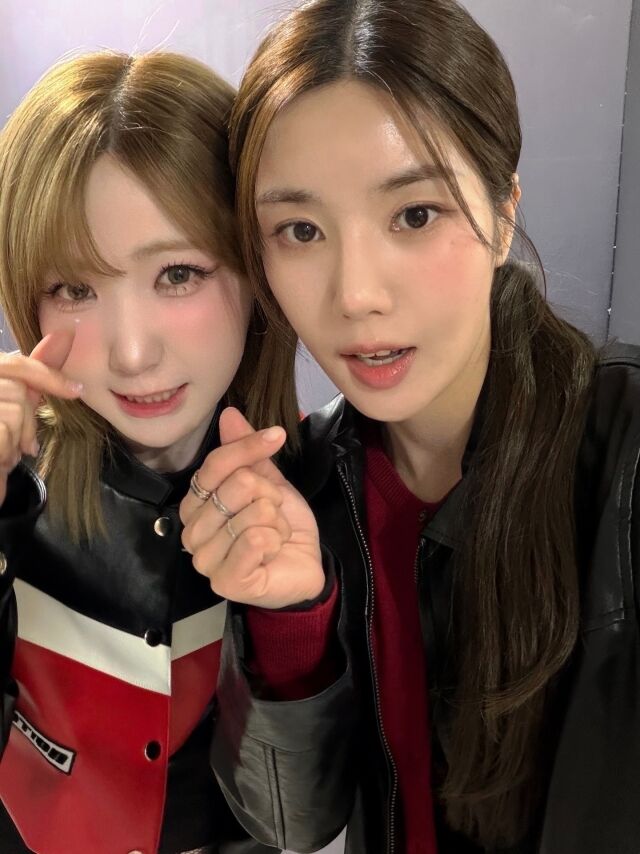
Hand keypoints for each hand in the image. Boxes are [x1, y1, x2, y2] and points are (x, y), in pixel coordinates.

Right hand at [0, 330, 81, 504]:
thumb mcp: (13, 404)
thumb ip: (35, 374)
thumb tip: (65, 334)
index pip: (18, 365)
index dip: (49, 377)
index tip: (76, 390)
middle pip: (19, 392)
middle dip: (28, 423)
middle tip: (24, 447)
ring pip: (13, 413)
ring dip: (16, 442)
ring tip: (4, 454)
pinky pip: (4, 432)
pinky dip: (5, 452)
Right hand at [179, 407, 324, 608]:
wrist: (303, 566)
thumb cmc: (278, 525)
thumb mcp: (268, 481)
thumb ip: (247, 452)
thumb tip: (229, 414)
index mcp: (195, 504)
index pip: (216, 464)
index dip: (249, 447)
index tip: (277, 436)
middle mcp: (192, 531)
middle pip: (236, 486)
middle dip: (270, 495)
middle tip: (274, 513)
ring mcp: (205, 560)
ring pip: (250, 514)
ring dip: (276, 521)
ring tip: (274, 535)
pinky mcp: (225, 582)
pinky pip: (255, 540)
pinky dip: (275, 539)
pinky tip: (273, 550)